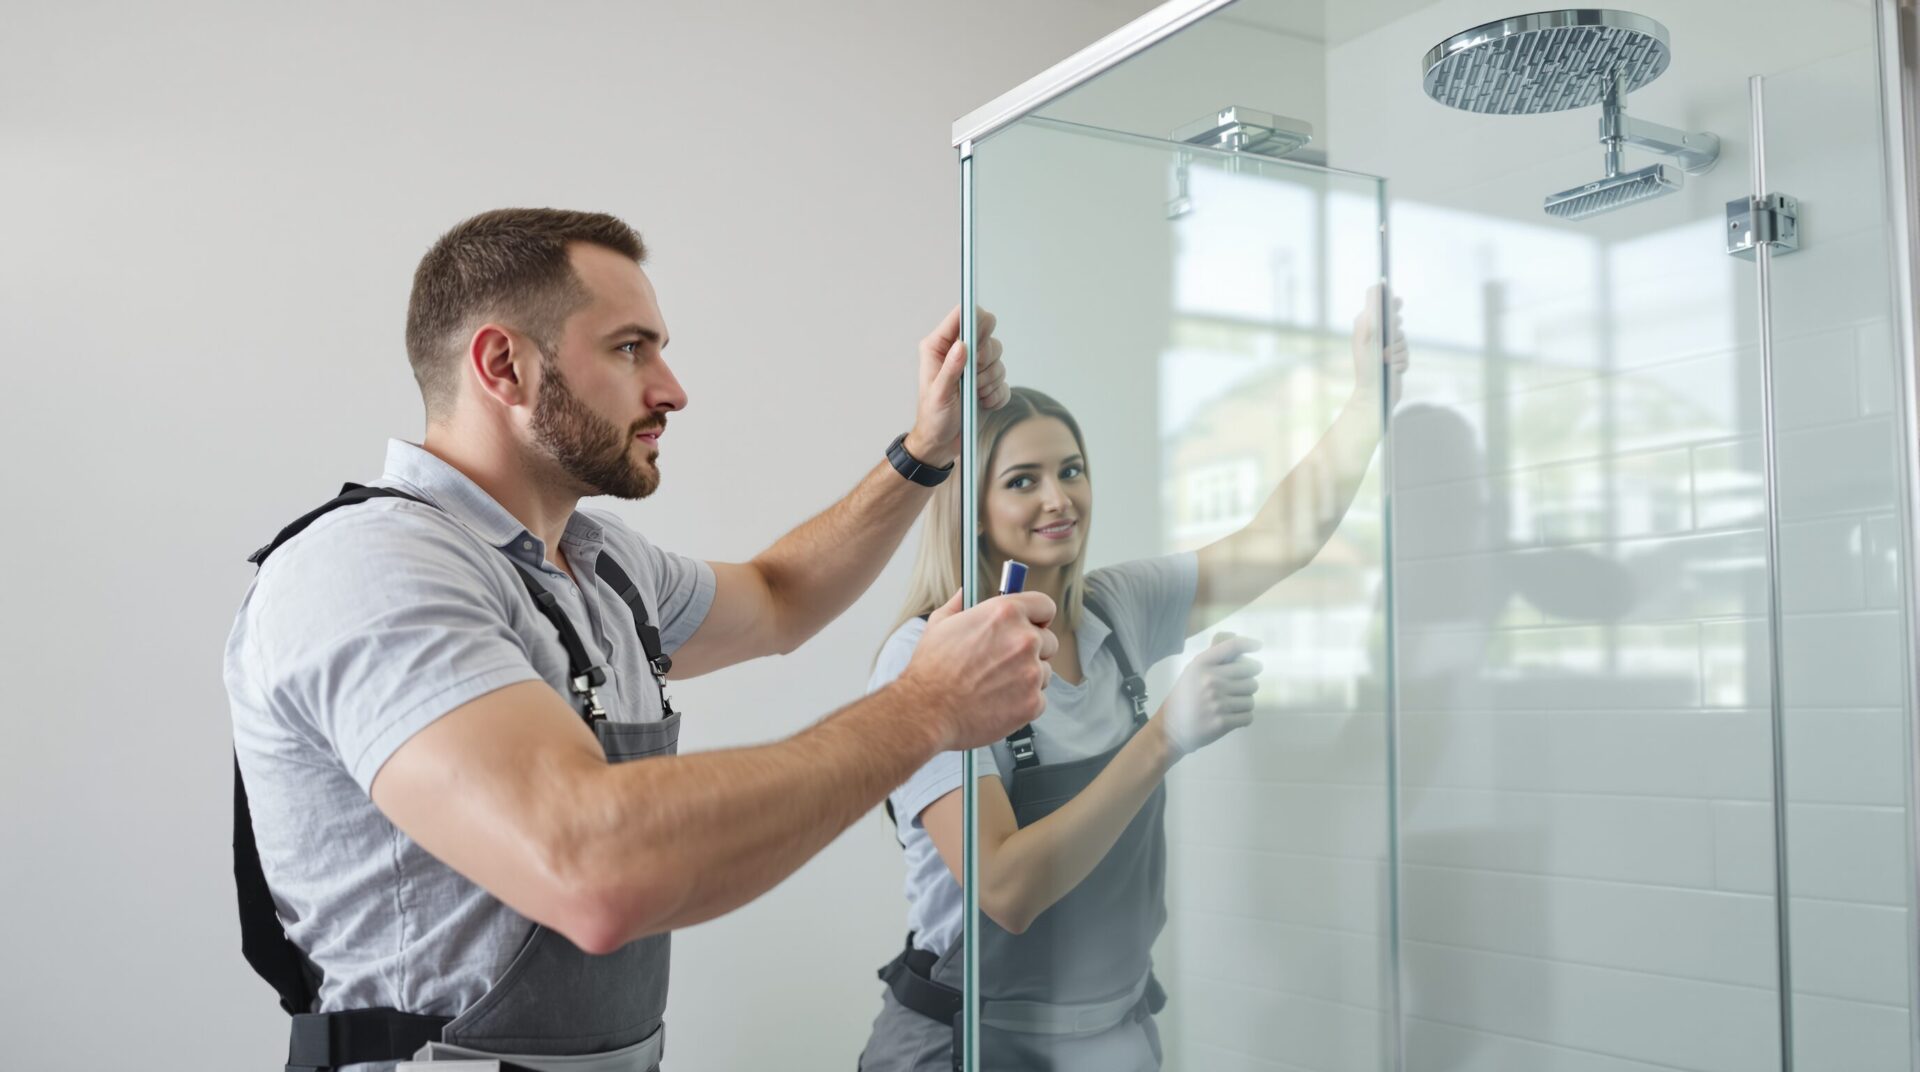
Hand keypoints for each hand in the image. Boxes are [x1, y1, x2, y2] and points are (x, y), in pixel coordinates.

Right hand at [903, 588, 1057, 750]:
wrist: (927, 710)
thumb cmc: (932, 669)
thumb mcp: (941, 624)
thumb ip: (960, 604)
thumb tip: (965, 593)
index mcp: (1005, 613)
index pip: (1045, 606)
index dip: (1039, 616)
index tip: (1035, 624)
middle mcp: (1024, 639)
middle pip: (1049, 641)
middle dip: (1032, 651)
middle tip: (1005, 662)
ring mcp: (1032, 672)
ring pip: (1045, 672)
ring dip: (1027, 677)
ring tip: (996, 684)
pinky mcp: (1033, 702)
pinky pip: (1039, 698)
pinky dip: (1023, 702)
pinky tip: (998, 701)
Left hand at [904, 306, 1006, 467]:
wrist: (941, 442)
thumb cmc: (933, 418)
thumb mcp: (938, 394)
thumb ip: (950, 369)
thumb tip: (962, 345)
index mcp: (940, 347)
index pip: (962, 316)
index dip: (977, 320)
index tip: (980, 338)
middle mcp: (959, 353)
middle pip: (988, 337)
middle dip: (985, 360)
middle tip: (973, 379)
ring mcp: (976, 368)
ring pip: (999, 361)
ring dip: (989, 381)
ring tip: (973, 395)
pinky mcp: (989, 384)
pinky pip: (1004, 383)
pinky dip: (995, 395)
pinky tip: (981, 403)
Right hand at [1153, 633, 1262, 756]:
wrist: (1171, 728)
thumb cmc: (1185, 697)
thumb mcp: (1193, 671)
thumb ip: (1214, 656)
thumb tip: (1238, 640)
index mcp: (1201, 664)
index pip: (1232, 646)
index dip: (1248, 643)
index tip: (1258, 646)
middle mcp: (1210, 680)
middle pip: (1251, 674)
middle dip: (1248, 681)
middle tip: (1238, 687)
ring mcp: (1217, 702)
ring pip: (1251, 697)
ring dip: (1244, 702)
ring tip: (1230, 705)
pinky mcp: (1222, 722)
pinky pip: (1248, 716)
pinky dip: (1243, 717)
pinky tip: (1231, 716)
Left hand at [1350, 284, 1409, 409]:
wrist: (1373, 395)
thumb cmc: (1367, 366)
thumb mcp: (1367, 334)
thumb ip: (1372, 311)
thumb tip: (1376, 288)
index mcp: (1364, 328)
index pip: (1379, 307)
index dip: (1390, 302)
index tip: (1398, 300)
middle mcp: (1374, 337)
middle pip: (1395, 323)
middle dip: (1395, 333)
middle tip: (1387, 343)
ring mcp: (1385, 350)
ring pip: (1403, 340)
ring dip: (1397, 352)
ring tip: (1386, 361)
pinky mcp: (1394, 362)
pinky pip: (1406, 355)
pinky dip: (1401, 362)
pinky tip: (1392, 370)